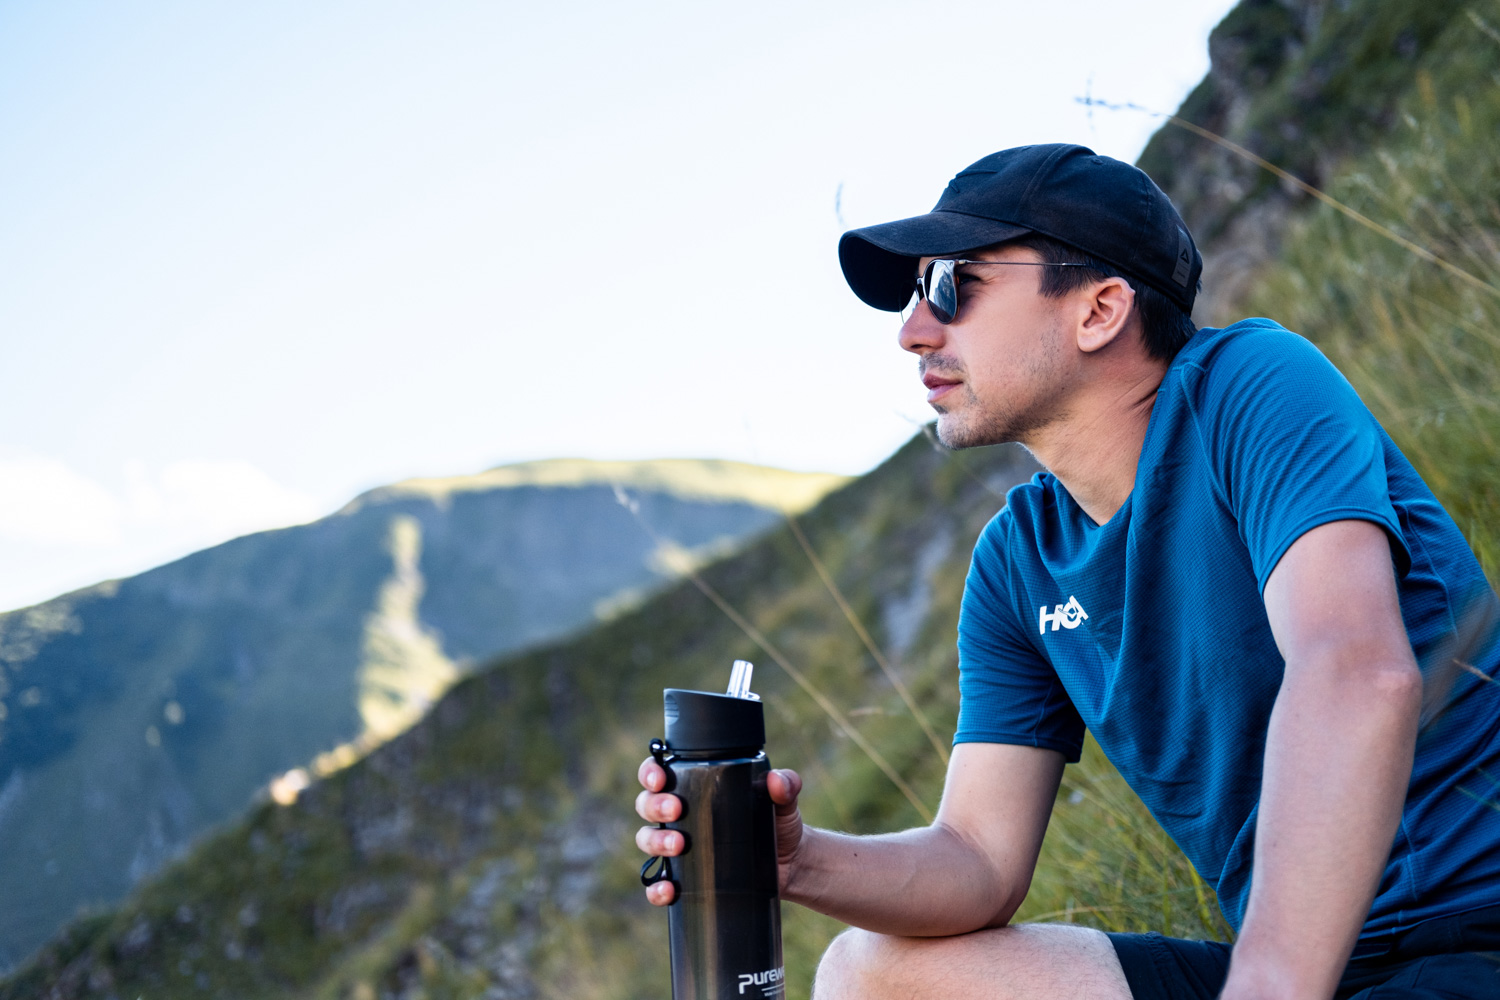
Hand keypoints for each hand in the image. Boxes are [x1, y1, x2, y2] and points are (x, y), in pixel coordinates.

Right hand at [634, 756, 803, 905]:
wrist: (791, 865)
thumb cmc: (779, 823)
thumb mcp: (783, 802)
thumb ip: (785, 785)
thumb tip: (777, 780)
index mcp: (695, 788)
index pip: (660, 774)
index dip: (650, 772)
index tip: (660, 779)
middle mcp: (680, 815)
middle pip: (647, 805)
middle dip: (655, 806)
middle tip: (676, 809)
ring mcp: (678, 848)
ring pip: (647, 840)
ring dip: (655, 841)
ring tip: (679, 844)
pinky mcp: (685, 878)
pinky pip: (658, 883)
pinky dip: (656, 888)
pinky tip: (668, 890)